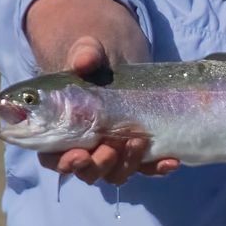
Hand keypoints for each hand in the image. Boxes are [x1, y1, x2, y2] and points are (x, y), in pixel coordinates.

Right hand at [40, 35, 178, 184]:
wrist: (118, 62)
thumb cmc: (92, 59)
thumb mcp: (87, 52)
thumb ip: (83, 55)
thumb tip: (85, 61)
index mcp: (60, 131)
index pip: (54, 158)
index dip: (64, 162)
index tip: (79, 155)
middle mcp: (85, 147)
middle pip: (88, 171)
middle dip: (99, 165)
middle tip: (110, 149)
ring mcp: (112, 151)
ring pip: (116, 173)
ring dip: (127, 164)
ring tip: (139, 141)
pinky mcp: (135, 150)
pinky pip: (146, 167)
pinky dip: (157, 167)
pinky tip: (171, 161)